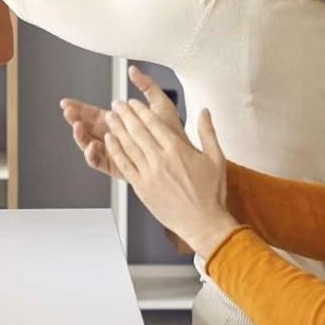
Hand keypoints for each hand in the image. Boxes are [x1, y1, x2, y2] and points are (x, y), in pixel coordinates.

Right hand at [60, 65, 180, 178]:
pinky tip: (93, 144)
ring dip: (80, 136)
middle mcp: (113, 138)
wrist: (184, 157)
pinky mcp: (117, 168)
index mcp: (118, 123)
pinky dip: (92, 154)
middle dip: (74, 120)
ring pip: (89, 145)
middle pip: (86, 129)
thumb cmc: (175, 133)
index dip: (79, 108)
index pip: (93, 114)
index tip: (67, 102)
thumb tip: (132, 70)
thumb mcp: (160, 104)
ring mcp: (113, 153)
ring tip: (77, 127)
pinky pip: (99, 163)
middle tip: (68, 112)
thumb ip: (147, 86)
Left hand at [103, 100, 236, 256]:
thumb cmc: (211, 193)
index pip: (154, 124)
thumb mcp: (216, 159)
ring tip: (110, 117)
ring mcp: (148, 174)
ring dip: (117, 129)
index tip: (133, 102)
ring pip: (128, 145)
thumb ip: (208, 132)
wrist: (202, 222)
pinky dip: (115, 150)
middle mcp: (160, 160)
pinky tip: (108, 140)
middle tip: (116, 103)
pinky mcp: (141, 187)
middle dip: (125, 115)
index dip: (140, 111)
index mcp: (177, 150)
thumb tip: (204, 111)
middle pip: (137, 131)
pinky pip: (124, 165)